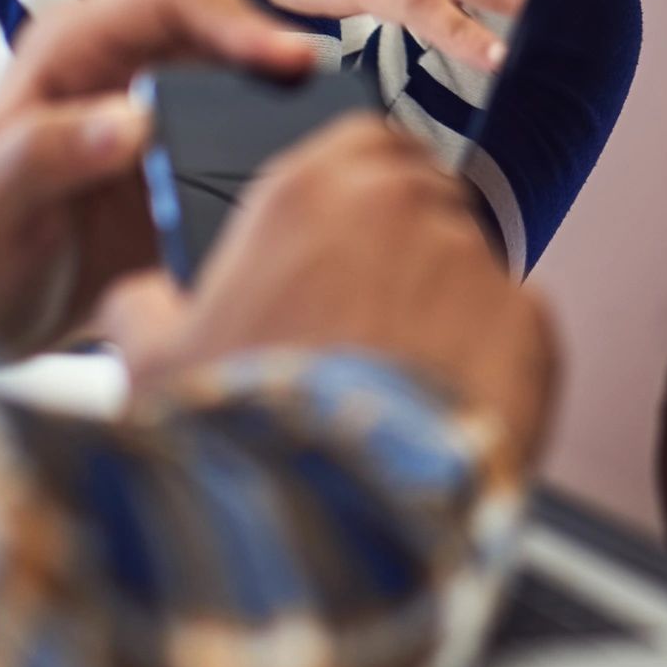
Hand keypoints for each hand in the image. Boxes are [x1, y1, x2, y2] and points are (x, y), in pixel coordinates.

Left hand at [0, 0, 316, 353]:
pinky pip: (260, 145)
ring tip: (335, 152)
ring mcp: (172, 115)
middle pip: (236, 26)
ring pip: (260, 85)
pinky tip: (307, 195)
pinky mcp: (196, 166)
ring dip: (296, 110)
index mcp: (79, 47)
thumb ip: (40, 157)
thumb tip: (134, 122)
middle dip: (286, 61)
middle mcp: (135, 65)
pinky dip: (289, 159)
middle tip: (332, 112)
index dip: (238, 16)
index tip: (288, 61)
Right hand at [99, 117, 557, 465]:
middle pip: (425, 188)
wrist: (325, 527)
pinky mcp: (528, 324)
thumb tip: (138, 300)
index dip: (361, 182)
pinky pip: (518, 324)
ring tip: (408, 376)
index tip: (352, 224)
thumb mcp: (151, 366)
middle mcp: (397, 206)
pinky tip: (450, 408)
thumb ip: (144, 309)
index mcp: (305, 193)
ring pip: (472, 258)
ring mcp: (470, 260)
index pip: (359, 139)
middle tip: (378, 306)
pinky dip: (494, 357)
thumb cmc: (236, 443)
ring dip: (447, 299)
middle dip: (409, 235)